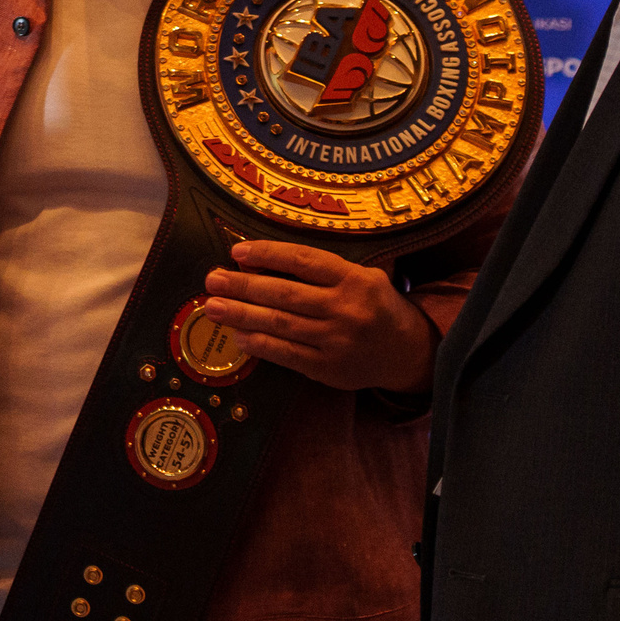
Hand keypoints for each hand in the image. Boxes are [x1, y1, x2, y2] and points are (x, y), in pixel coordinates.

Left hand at [202, 240, 439, 393]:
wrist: (407, 351)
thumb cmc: (372, 304)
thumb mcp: (359, 276)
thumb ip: (317, 269)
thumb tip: (256, 261)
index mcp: (355, 278)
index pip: (303, 260)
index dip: (267, 254)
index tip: (236, 251)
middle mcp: (347, 309)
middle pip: (285, 294)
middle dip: (243, 286)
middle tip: (212, 280)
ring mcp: (338, 341)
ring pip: (282, 325)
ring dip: (242, 315)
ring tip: (213, 307)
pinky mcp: (330, 369)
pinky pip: (288, 355)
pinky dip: (260, 345)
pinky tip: (238, 336)